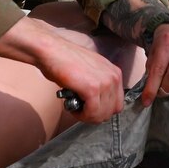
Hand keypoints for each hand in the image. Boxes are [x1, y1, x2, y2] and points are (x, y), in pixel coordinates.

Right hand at [0, 17, 125, 123]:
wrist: (51, 51)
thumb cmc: (64, 60)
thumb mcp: (91, 71)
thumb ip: (99, 85)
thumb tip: (99, 103)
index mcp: (114, 72)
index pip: (117, 103)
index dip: (102, 110)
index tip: (89, 108)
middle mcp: (113, 76)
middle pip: (112, 111)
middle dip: (95, 115)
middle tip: (81, 110)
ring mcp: (104, 82)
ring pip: (102, 114)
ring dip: (87, 116)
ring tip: (75, 108)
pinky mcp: (92, 88)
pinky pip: (92, 112)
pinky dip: (81, 115)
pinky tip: (72, 107)